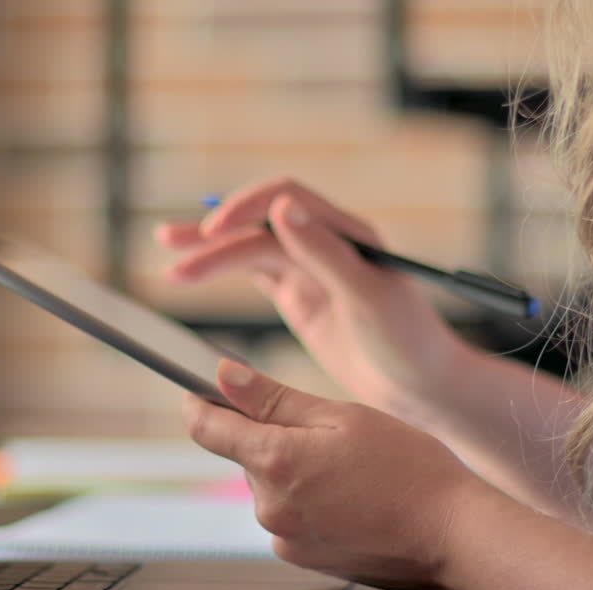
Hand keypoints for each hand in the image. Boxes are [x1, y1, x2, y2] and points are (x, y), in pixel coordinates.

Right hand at [159, 178, 471, 423]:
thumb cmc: (408, 341)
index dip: (247, 207)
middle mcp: (326, 243)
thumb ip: (325, 251)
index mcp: (348, 232)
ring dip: (210, 251)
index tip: (215, 230)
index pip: (286, 199)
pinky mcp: (300, 297)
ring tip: (169, 259)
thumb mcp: (368, 295)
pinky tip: (193, 274)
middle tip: (172, 246)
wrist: (423, 387)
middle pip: (259, 225)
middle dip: (215, 235)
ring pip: (250, 248)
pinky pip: (254, 273)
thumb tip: (282, 206)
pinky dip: (222, 271)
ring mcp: (311, 270)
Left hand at [184, 358, 489, 589]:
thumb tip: (223, 377)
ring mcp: (283, 537)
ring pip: (271, 485)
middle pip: (247, 454)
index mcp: (275, 461)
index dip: (199, 402)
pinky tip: (352, 498)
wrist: (453, 536)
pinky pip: (290, 515)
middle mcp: (268, 505)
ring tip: (352, 470)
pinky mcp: (301, 558)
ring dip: (295, 470)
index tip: (199, 390)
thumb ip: (274, 398)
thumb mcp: (343, 417)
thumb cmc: (411, 471)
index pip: (206, 427)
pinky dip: (309, 501)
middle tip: (331, 433)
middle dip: (276, 436)